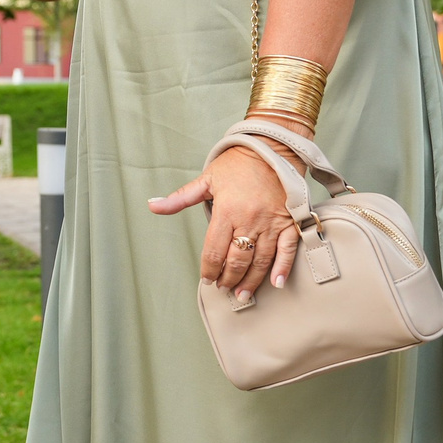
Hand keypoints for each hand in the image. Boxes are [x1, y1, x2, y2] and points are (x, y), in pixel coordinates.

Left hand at [149, 135, 301, 303]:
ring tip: (242, 294)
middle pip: (237, 259)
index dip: (209, 269)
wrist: (271, 148)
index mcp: (226, 210)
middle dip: (228, 278)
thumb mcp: (206, 179)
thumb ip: (180, 198)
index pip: (214, 250)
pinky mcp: (289, 222)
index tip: (207, 279)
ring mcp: (271, 222)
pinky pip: (287, 249)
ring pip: (260, 260)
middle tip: (223, 287)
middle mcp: (248, 219)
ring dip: (251, 280)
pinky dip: (282, 267)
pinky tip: (275, 283)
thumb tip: (152, 205)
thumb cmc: (237, 164)